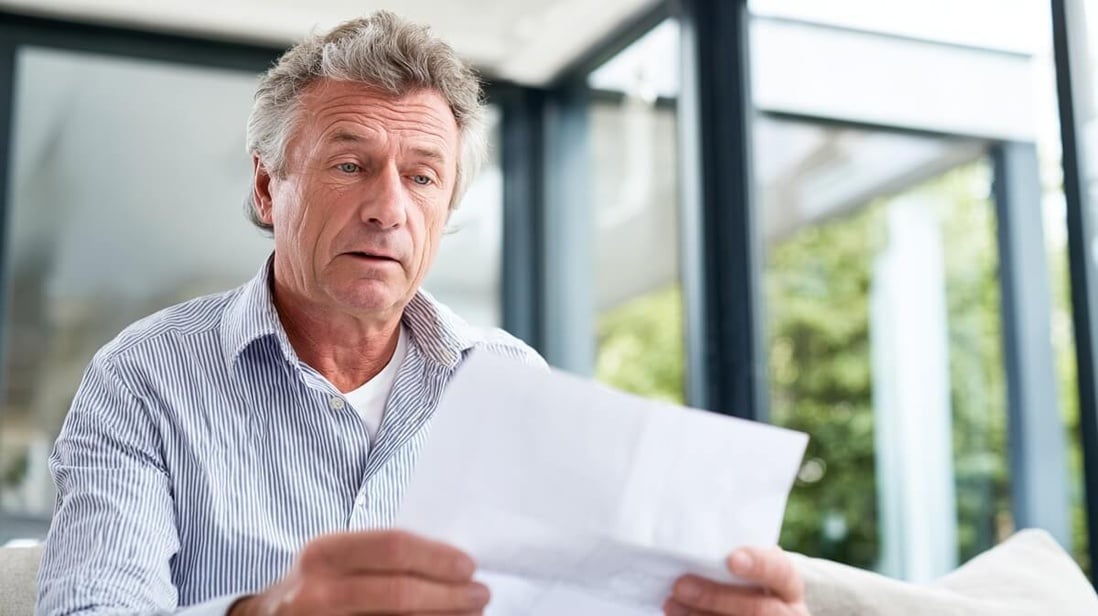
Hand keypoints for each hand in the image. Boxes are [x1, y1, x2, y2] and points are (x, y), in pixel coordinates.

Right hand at [228, 530, 489, 614]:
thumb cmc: (318, 582)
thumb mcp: (336, 557)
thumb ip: (381, 555)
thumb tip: (450, 562)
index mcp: (324, 553)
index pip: (392, 548)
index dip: (436, 558)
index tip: (469, 565)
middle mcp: (318, 592)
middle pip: (399, 594)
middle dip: (449, 596)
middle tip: (480, 594)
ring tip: (471, 614)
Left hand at [664, 546, 809, 615]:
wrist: (765, 613)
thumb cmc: (751, 582)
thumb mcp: (755, 568)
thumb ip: (734, 556)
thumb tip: (695, 540)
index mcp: (788, 584)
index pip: (779, 571)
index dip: (758, 565)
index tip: (732, 559)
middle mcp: (786, 612)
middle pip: (756, 609)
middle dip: (715, 597)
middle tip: (680, 585)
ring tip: (670, 604)